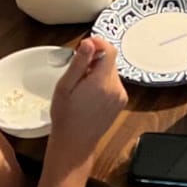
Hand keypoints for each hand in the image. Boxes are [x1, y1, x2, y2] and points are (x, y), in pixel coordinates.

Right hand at [49, 38, 127, 162]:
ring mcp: (120, 96)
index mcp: (102, 82)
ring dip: (98, 72)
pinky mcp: (121, 102)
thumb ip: (79, 63)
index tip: (85, 45)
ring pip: (111, 72)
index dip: (98, 43)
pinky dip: (103, 83)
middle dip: (95, 60)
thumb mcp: (65, 86)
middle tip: (78, 71)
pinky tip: (90, 95)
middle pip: (110, 61)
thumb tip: (89, 43)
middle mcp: (116, 88)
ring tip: (82, 86)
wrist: (74, 143)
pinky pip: (113, 84)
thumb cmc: (66, 116)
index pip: (109, 50)